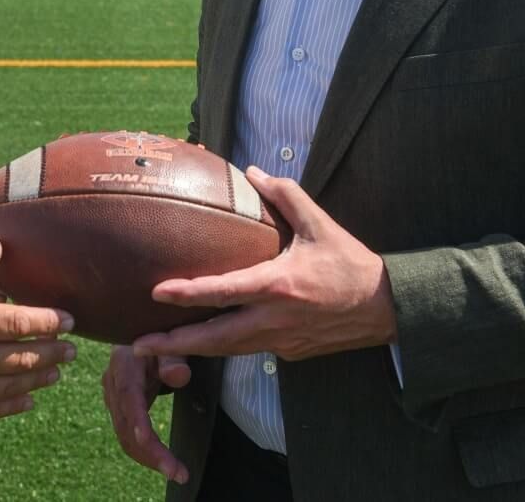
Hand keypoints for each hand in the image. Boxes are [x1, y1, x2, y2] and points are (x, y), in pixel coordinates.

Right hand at [0, 240, 75, 420]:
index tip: (70, 320)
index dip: (49, 322)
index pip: (18, 322)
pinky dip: (12, 406)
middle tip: (72, 349)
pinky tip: (28, 400)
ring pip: (10, 385)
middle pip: (22, 356)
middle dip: (52, 352)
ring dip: (38, 378)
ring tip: (56, 371)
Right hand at [102, 345, 190, 482]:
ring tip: (176, 472)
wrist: (145, 337)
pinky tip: (161, 461)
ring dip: (148, 457)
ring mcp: (112, 396)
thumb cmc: (162, 339)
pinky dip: (143, 451)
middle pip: (126, 423)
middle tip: (178, 472)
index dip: (137, 419)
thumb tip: (177, 375)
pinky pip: (127, 434)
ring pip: (124, 434)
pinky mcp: (117, 407)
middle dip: (150, 452)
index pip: (129, 395)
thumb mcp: (172, 344)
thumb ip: (175, 358)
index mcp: (124, 363)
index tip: (148, 440)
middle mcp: (112, 381)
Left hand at [132, 167, 396, 361]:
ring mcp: (281, 341)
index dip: (188, 293)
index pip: (224, 292)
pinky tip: (204, 341)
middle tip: (138, 345)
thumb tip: (252, 171)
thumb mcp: (320, 224)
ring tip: (158, 348)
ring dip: (193, 351)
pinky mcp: (289, 353)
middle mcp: (274, 319)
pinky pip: (249, 350)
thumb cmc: (351, 264)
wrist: (386, 308)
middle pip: (215, 338)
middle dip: (174, 344)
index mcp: (279, 285)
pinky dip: (223, 348)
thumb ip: (285, 195)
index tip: (157, 291)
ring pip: (228, 350)